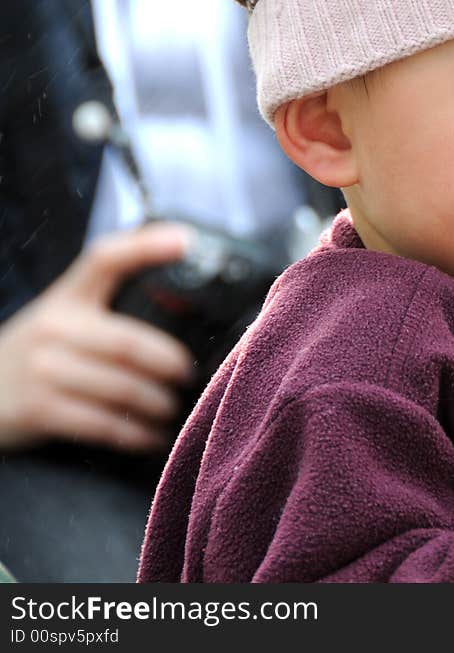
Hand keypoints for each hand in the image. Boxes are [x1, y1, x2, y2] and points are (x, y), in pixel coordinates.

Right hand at [0, 223, 195, 452]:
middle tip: (190, 375)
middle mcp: (54, 327)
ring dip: (158, 404)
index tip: (187, 240)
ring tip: (175, 409)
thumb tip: (183, 299)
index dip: (146, 246)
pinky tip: (152, 437)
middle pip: (129, 343)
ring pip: (122, 388)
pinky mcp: (38, 409)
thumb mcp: (65, 315)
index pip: (105, 258)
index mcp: (67, 296)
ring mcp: (43, 369)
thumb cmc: (42, 350)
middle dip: (170, 364)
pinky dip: (135, 434)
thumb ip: (110, 303)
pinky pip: (102, 424)